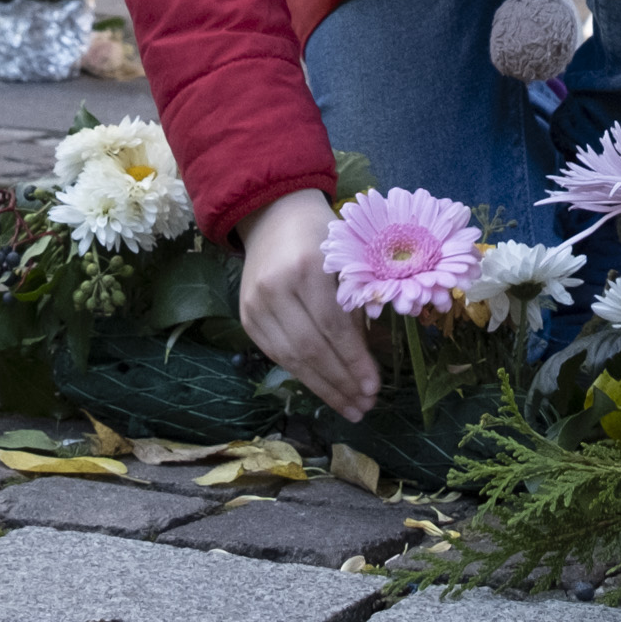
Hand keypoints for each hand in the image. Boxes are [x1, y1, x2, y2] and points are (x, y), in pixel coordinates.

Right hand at [236, 189, 375, 418]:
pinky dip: (302, 374)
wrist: (273, 214)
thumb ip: (355, 304)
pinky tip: (324, 387)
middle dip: (340, 383)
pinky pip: (276, 354)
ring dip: (323, 388)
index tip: (374, 387)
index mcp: (307, 267)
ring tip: (349, 407)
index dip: (354, 361)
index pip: (333, 326)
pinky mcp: (246, 317)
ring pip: (290, 358)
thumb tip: (366, 360)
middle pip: (310, 348)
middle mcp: (276, 287)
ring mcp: (256, 304)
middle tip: (364, 406)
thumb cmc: (321, 234)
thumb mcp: (346, 258)